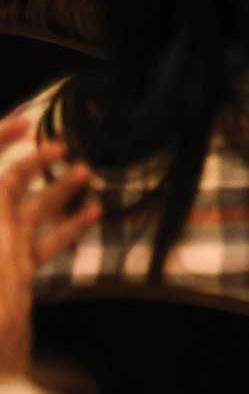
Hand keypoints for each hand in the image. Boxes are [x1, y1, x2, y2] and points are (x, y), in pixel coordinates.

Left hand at [0, 118, 100, 375]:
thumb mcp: (1, 232)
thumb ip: (4, 196)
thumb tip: (8, 163)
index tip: (27, 122)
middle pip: (7, 182)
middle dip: (35, 159)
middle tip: (65, 145)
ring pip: (30, 210)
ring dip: (59, 190)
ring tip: (86, 173)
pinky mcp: (15, 271)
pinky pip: (44, 241)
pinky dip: (69, 226)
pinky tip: (94, 214)